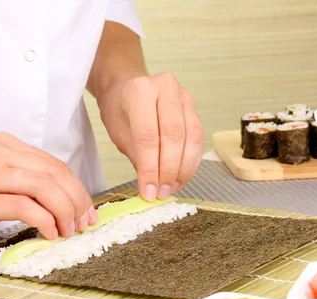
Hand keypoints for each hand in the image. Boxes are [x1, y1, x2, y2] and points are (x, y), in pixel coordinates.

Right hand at [0, 132, 95, 239]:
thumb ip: (24, 179)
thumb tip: (65, 201)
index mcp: (5, 144)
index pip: (55, 164)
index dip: (77, 189)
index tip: (87, 210)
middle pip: (55, 173)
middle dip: (77, 201)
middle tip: (84, 223)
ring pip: (44, 187)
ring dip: (64, 212)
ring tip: (68, 230)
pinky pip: (25, 207)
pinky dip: (45, 221)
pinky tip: (49, 233)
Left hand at [97, 72, 203, 200]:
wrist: (127, 87)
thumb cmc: (119, 109)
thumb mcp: (118, 133)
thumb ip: (137, 157)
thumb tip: (152, 187)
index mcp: (140, 91)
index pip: (148, 137)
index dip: (150, 169)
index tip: (149, 192)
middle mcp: (165, 87)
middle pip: (174, 136)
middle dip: (168, 170)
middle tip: (161, 192)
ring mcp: (183, 95)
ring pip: (191, 138)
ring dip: (184, 168)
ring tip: (172, 187)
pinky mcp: (194, 106)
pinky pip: (198, 138)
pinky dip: (191, 161)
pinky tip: (181, 176)